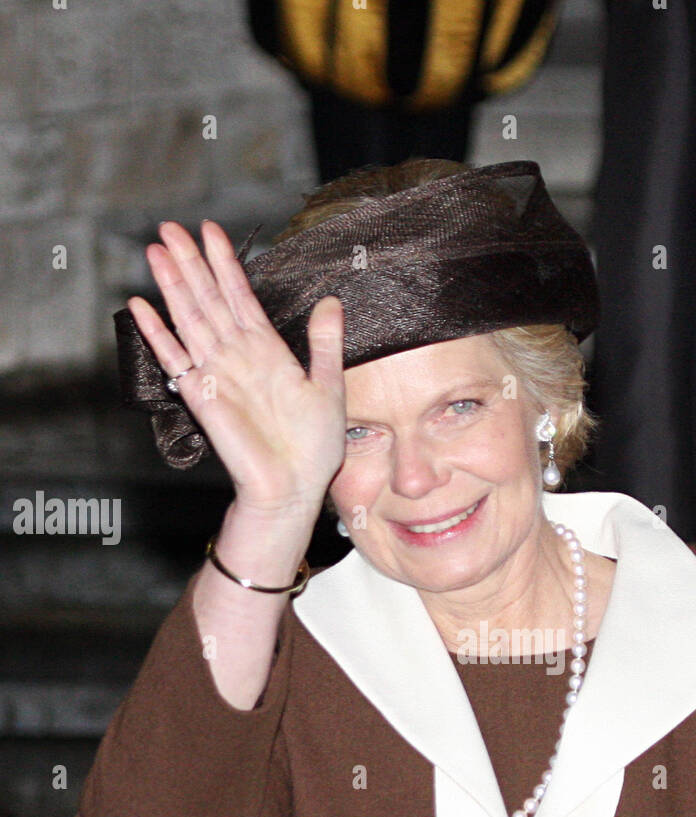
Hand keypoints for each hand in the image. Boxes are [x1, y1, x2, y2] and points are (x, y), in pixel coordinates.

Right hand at [127, 219, 345, 514]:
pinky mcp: (201, 397)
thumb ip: (325, 342)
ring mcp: (217, 374)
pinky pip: (175, 359)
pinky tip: (140, 307)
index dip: (226, 264)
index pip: (241, 297)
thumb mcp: (329, 385)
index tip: (212, 231)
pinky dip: (157, 334)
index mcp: (268, 353)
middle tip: (170, 227)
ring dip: (173, 285)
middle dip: (191, 263)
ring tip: (156, 251)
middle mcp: (238, 358)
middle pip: (209, 300)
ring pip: (191, 319)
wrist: (294, 488)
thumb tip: (332, 301)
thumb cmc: (313, 447)